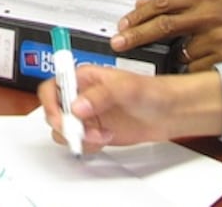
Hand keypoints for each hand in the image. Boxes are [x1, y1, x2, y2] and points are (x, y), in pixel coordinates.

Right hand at [37, 64, 221, 153]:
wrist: (171, 112)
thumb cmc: (153, 91)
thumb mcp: (126, 87)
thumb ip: (100, 95)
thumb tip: (77, 105)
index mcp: (84, 77)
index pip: (53, 87)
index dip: (50, 102)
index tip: (60, 116)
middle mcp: (83, 95)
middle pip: (55, 112)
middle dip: (65, 125)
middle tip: (80, 132)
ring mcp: (89, 115)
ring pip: (65, 130)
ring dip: (78, 137)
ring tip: (100, 136)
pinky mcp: (97, 131)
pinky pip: (80, 141)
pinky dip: (88, 145)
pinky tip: (106, 139)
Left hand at [109, 0, 221, 70]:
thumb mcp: (210, 4)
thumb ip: (177, 5)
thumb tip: (142, 5)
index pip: (162, 4)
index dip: (138, 16)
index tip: (122, 26)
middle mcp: (209, 15)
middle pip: (164, 25)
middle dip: (136, 36)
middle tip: (118, 43)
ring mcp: (217, 38)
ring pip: (179, 52)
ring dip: (170, 58)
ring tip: (178, 57)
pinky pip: (194, 69)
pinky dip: (189, 70)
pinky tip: (197, 66)